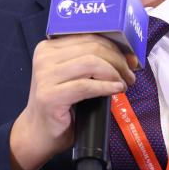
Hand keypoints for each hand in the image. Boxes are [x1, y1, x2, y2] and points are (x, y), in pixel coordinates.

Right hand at [10, 35, 137, 169]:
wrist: (38, 133)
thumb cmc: (61, 104)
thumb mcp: (73, 76)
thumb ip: (91, 62)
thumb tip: (127, 57)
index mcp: (49, 47)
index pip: (89, 37)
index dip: (114, 46)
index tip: (130, 59)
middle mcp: (44, 57)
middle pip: (92, 48)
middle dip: (117, 60)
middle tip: (129, 75)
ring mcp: (45, 76)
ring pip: (91, 63)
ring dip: (114, 73)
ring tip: (123, 84)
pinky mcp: (50, 96)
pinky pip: (86, 85)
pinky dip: (106, 87)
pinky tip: (116, 90)